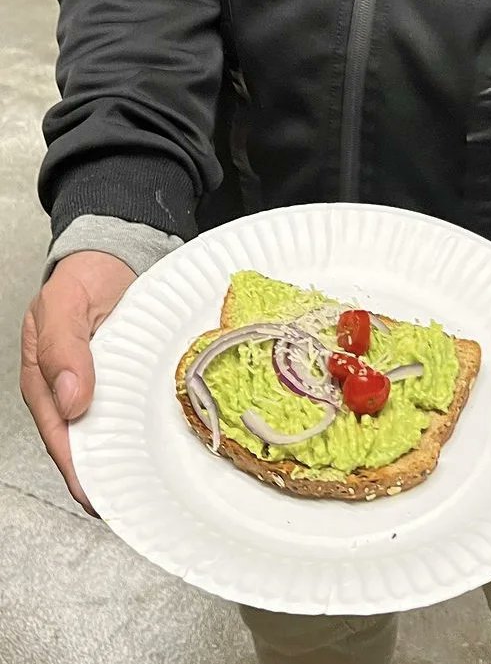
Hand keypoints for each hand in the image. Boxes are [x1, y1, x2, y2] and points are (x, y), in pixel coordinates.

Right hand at [20, 251, 136, 514]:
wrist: (114, 256)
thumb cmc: (82, 278)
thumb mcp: (63, 304)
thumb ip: (63, 348)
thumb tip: (71, 401)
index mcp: (47, 381)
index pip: (60, 436)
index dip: (78, 470)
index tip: (97, 498)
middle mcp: (76, 391)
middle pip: (90, 444)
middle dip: (109, 476)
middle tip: (136, 504)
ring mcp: (108, 386)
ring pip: (118, 431)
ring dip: (134, 456)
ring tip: (159, 485)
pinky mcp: (135, 377)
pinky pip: (142, 408)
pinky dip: (153, 426)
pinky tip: (173, 441)